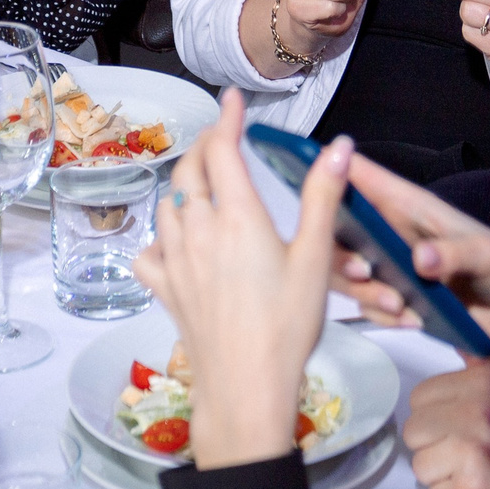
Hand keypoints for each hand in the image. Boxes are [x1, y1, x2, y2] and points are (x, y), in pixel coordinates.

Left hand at [133, 92, 351, 467]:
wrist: (245, 388)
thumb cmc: (286, 328)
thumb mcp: (315, 260)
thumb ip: (323, 198)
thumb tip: (339, 147)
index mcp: (238, 218)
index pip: (223, 150)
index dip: (227, 119)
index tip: (231, 100)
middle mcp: (198, 232)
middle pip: (190, 172)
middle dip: (205, 146)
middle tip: (222, 137)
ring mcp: (175, 261)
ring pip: (167, 205)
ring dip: (183, 184)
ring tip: (202, 181)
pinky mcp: (165, 290)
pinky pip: (150, 249)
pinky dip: (160, 234)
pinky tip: (175, 240)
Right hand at [329, 154, 489, 371]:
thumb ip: (455, 254)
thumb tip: (419, 259)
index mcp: (417, 210)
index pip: (372, 181)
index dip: (339, 169)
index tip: (310, 164)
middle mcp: (399, 235)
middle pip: (346, 232)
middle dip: (342, 251)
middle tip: (361, 271)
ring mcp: (397, 270)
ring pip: (352, 274)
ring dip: (364, 290)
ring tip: (395, 305)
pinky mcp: (402, 302)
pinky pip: (373, 307)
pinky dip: (384, 316)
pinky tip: (411, 321)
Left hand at [403, 361, 489, 488]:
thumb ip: (484, 367)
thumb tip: (457, 335)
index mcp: (485, 383)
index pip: (421, 396)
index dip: (438, 416)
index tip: (461, 428)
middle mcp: (476, 413)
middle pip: (414, 432)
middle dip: (435, 446)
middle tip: (468, 455)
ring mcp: (471, 455)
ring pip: (421, 468)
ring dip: (443, 478)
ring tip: (478, 476)